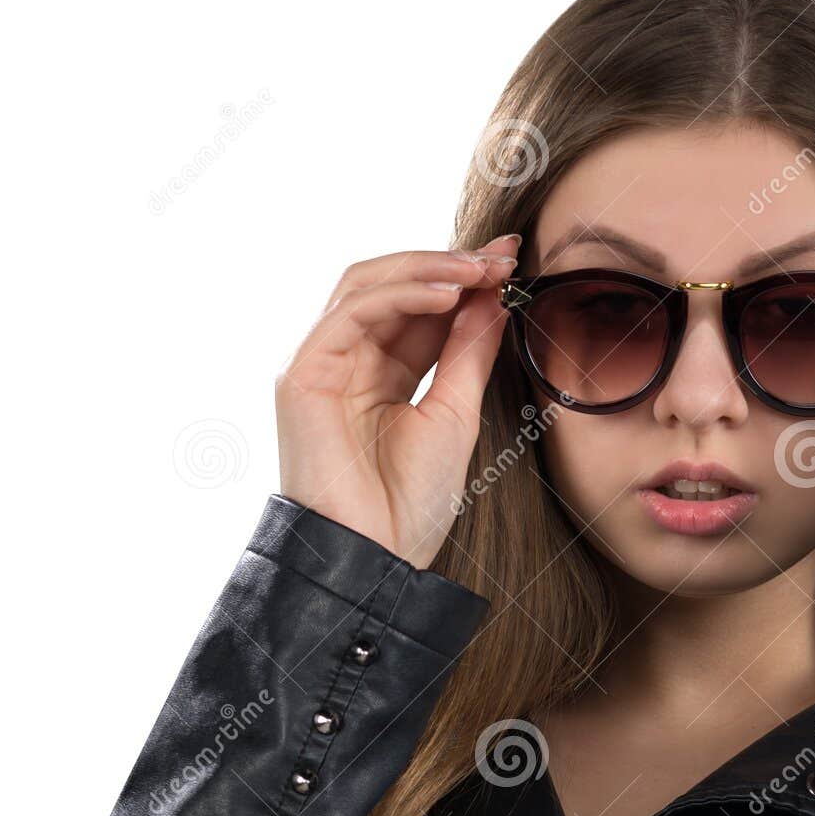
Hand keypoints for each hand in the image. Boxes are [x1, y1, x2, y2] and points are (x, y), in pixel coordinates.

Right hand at [275, 234, 520, 569]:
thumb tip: (492, 295)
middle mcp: (344, 361)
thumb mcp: (456, 413)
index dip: (463, 279)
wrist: (377, 559)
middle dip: (450, 265)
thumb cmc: (411, 504)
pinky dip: (401, 293)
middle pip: (391, 285)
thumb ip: (469, 352)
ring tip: (482, 269)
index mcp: (377, 374)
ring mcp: (319, 364)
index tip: (512, 260)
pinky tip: (449, 293)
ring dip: (428, 268)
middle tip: (503, 256)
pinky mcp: (302, 374)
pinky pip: (352, 312)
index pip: (418, 307)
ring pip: (366, 285)